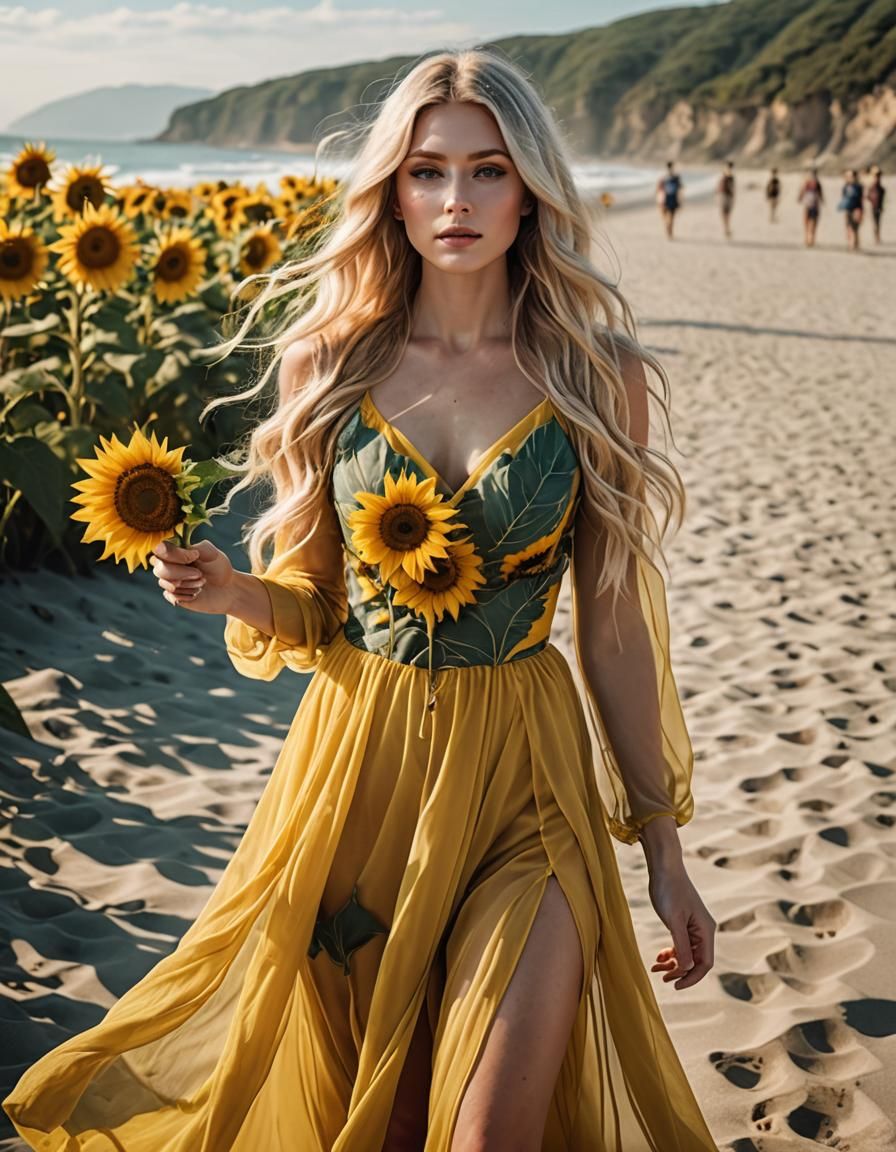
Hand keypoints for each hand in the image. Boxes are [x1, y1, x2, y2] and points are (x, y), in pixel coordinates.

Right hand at [150, 538, 235, 614]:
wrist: (227, 588)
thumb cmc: (218, 567)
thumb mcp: (212, 554)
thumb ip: (199, 547)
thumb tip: (186, 550)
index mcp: (174, 550)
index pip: (160, 549)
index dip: (175, 555)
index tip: (195, 556)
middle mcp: (168, 564)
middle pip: (159, 569)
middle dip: (182, 573)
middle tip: (200, 574)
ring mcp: (169, 580)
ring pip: (166, 584)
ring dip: (188, 585)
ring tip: (202, 583)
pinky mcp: (173, 595)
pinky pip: (171, 596)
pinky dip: (187, 595)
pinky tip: (197, 593)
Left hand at [647, 862, 715, 989]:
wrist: (664, 867)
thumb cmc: (669, 890)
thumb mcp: (674, 920)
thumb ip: (682, 945)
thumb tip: (688, 969)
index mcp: (706, 930)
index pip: (705, 963)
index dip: (692, 978)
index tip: (675, 986)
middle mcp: (703, 930)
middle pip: (696, 961)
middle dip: (680, 972)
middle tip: (662, 978)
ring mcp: (694, 927)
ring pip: (687, 954)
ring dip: (673, 963)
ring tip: (656, 968)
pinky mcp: (683, 922)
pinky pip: (681, 944)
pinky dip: (671, 952)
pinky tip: (659, 957)